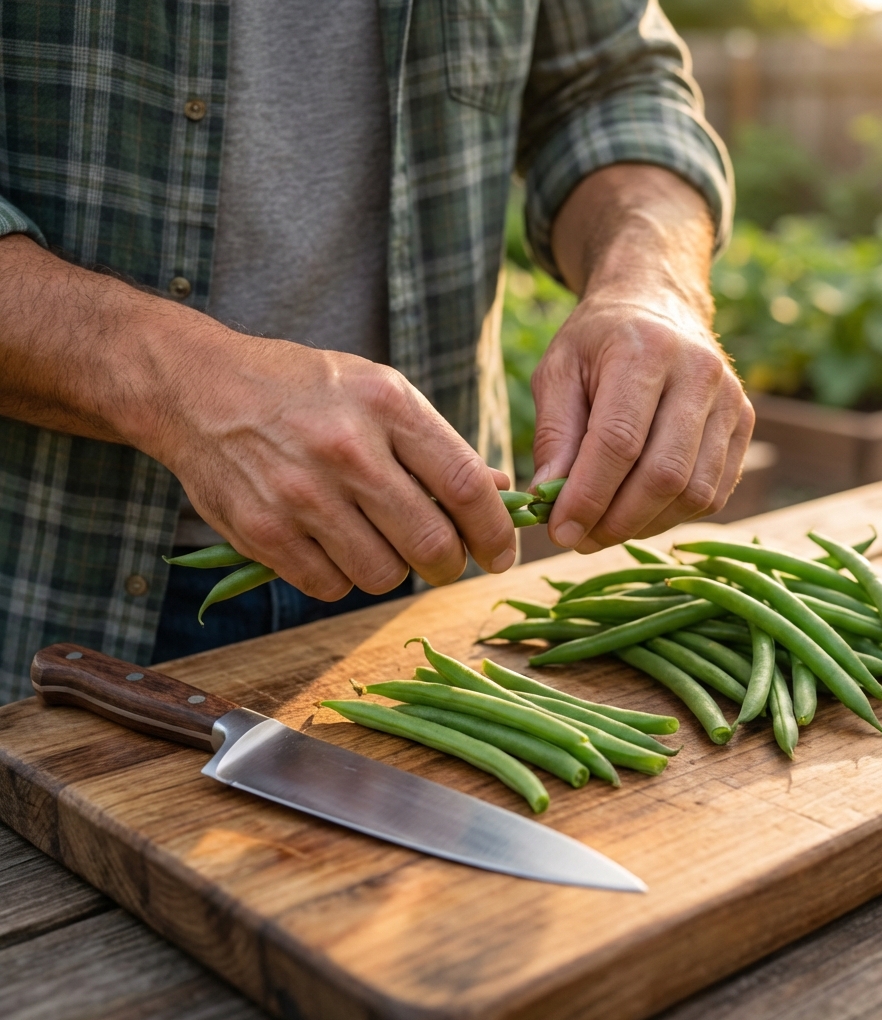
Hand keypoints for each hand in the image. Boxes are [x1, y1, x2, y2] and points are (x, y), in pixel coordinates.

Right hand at [153, 341, 517, 598]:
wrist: (198, 389)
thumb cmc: (304, 390)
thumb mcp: (378, 391)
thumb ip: (437, 445)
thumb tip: (501, 492)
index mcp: (386, 405)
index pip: (464, 484)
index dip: (493, 531)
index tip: (501, 553)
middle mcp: (346, 449)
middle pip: (430, 543)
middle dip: (450, 565)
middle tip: (445, 561)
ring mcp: (301, 494)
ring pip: (383, 575)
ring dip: (391, 570)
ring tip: (375, 541)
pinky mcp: (262, 532)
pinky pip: (330, 586)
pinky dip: (340, 577)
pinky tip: (330, 545)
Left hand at [531, 285, 752, 551]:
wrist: (658, 304)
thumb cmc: (599, 342)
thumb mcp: (558, 371)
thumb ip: (554, 434)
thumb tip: (548, 498)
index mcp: (646, 351)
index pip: (619, 442)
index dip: (588, 496)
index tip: (560, 531)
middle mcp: (699, 373)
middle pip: (663, 475)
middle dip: (616, 521)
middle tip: (579, 540)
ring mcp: (731, 400)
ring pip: (694, 492)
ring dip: (644, 525)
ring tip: (603, 529)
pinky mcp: (745, 425)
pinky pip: (713, 493)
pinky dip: (672, 516)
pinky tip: (638, 512)